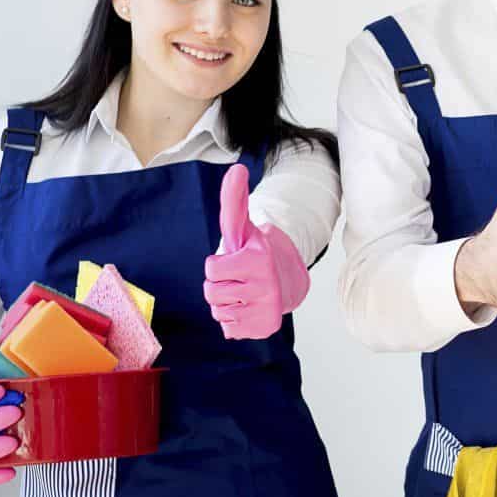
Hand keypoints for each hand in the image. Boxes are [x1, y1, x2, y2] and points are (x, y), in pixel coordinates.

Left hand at [205, 163, 310, 339]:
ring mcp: (266, 309)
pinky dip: (233, 320)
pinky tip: (248, 308)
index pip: (211, 269)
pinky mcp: (265, 328)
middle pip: (211, 293)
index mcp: (258, 260)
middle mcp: (265, 285)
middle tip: (237, 279)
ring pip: (218, 312)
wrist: (285, 280)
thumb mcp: (243, 228)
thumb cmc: (254, 253)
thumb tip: (237, 169)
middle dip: (218, 286)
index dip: (217, 265)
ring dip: (225, 303)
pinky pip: (228, 328)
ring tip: (242, 293)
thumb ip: (234, 201)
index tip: (234, 261)